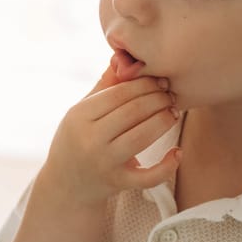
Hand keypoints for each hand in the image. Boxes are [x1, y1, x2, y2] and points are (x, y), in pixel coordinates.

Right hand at [39, 54, 181, 209]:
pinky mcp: (117, 182)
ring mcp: (104, 163)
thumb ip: (104, 86)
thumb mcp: (82, 112)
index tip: (160, 81)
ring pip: (142, 137)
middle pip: (133, 112)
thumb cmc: (77, 140)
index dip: (144, 84)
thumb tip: (123, 57)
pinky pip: (147, 176)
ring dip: (164, 121)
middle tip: (171, 95)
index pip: (119, 94)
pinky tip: (177, 153)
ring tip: (173, 112)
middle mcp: (90, 139)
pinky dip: (166, 166)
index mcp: (79, 116)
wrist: (65, 184)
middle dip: (158, 100)